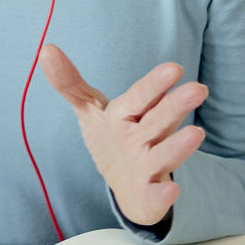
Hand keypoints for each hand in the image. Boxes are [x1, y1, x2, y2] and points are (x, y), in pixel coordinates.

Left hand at [38, 44, 207, 226]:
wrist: (129, 186)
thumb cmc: (113, 138)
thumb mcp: (89, 110)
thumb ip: (70, 83)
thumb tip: (46, 50)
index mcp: (129, 114)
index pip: (142, 95)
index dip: (155, 83)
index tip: (173, 69)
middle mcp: (144, 136)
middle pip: (159, 120)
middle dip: (176, 105)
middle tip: (198, 90)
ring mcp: (149, 165)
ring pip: (164, 154)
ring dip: (178, 146)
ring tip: (196, 134)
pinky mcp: (150, 194)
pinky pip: (157, 195)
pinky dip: (164, 194)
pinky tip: (172, 191)